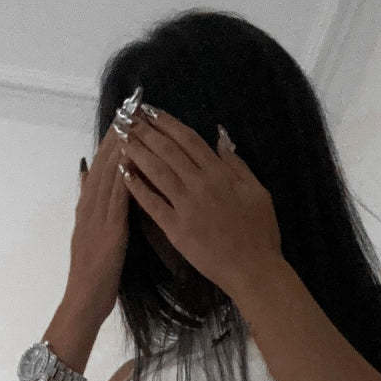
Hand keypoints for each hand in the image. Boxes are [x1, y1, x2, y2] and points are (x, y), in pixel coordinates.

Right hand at [67, 111, 132, 318]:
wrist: (84, 300)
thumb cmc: (93, 274)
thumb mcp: (88, 233)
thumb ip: (86, 203)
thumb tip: (84, 174)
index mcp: (87, 207)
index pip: (99, 165)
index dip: (110, 140)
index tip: (122, 116)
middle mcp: (90, 207)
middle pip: (103, 163)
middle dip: (116, 134)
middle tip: (128, 106)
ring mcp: (97, 218)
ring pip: (108, 175)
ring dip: (119, 147)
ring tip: (130, 120)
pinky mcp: (108, 231)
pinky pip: (116, 199)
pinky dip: (123, 177)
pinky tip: (131, 159)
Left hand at [120, 107, 282, 297]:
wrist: (253, 270)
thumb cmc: (260, 233)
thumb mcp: (258, 191)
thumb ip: (237, 164)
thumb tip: (220, 137)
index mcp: (220, 174)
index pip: (188, 140)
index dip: (167, 123)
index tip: (151, 111)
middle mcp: (201, 185)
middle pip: (168, 151)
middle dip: (146, 131)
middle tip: (127, 117)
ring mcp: (187, 207)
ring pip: (157, 172)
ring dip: (137, 152)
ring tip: (121, 139)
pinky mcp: (177, 230)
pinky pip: (153, 204)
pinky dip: (137, 188)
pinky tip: (124, 174)